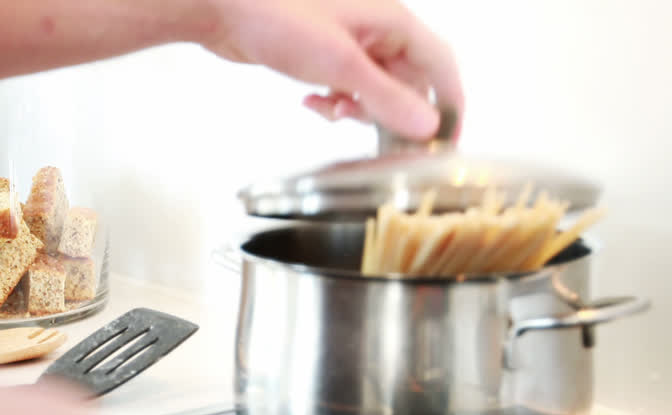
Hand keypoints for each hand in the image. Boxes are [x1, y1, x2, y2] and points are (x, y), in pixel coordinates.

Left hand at [201, 0, 463, 141]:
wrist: (223, 7)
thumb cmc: (277, 15)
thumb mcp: (340, 64)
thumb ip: (386, 97)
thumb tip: (427, 125)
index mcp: (393, 21)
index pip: (440, 66)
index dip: (448, 105)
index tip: (446, 142)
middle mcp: (377, 29)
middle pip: (408, 83)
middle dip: (390, 113)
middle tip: (378, 144)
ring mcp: (350, 41)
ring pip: (374, 89)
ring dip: (358, 109)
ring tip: (333, 111)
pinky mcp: (324, 54)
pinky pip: (346, 86)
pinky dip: (334, 101)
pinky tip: (311, 101)